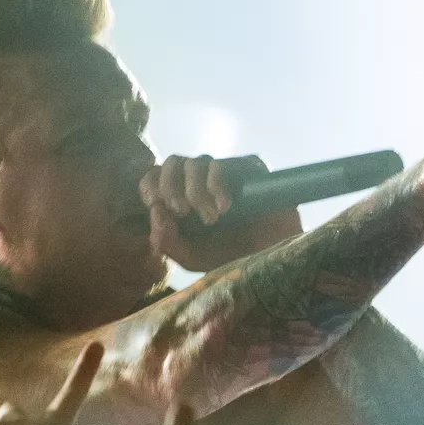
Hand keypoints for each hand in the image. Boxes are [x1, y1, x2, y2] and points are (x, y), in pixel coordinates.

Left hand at [141, 154, 302, 271]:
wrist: (273, 262)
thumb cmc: (232, 259)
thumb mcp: (191, 258)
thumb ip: (166, 241)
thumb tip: (156, 210)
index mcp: (182, 198)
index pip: (155, 176)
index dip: (151, 185)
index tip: (156, 204)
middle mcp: (201, 182)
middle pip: (174, 162)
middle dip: (171, 185)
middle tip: (182, 212)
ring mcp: (226, 174)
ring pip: (196, 162)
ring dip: (195, 190)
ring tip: (211, 219)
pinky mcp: (248, 170)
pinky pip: (222, 165)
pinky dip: (216, 184)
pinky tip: (225, 208)